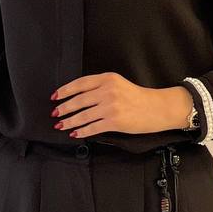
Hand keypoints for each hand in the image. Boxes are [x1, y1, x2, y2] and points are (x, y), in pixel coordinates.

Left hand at [50, 74, 193, 136]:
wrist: (157, 108)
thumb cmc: (138, 97)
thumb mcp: (118, 84)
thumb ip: (100, 87)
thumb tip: (78, 97)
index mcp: (107, 78)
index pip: (80, 84)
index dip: (65, 90)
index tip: (55, 96)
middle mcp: (108, 91)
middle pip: (78, 100)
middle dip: (64, 108)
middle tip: (55, 113)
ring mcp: (110, 107)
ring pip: (83, 115)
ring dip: (69, 121)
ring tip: (60, 125)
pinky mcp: (114, 121)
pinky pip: (92, 127)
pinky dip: (82, 131)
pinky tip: (75, 133)